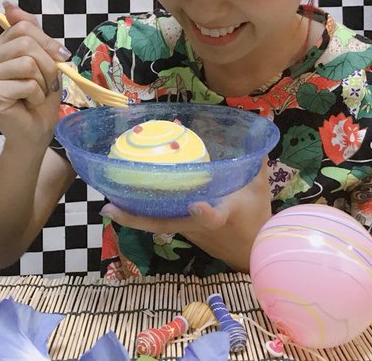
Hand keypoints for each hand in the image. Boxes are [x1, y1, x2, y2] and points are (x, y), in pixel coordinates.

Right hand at [0, 2, 70, 144]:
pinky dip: (37, 96)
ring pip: (28, 63)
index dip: (48, 42)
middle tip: (47, 84)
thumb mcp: (42, 60)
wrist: (34, 132)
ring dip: (43, 82)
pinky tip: (27, 104)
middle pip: (26, 43)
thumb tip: (8, 5)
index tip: (59, 58)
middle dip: (48, 65)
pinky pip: (27, 83)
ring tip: (36, 95)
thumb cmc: (39, 100)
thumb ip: (30, 32)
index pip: (24, 27)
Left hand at [100, 160, 271, 271]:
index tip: (196, 203)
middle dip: (136, 219)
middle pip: (165, 224)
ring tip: (108, 201)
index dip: (205, 212)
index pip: (213, 216)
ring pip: (157, 224)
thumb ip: (257, 156)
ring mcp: (187, 231)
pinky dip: (142, 212)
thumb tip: (263, 120)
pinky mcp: (182, 231)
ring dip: (132, 216)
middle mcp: (198, 225)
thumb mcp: (259, 187)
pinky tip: (125, 199)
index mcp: (223, 214)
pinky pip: (159, 220)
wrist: (251, 252)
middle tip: (109, 208)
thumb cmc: (255, 218)